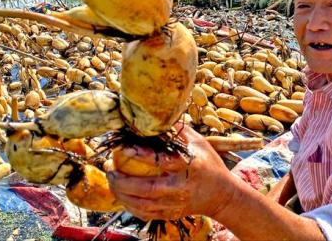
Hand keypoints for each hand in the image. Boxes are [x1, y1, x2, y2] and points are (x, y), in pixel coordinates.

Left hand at [107, 124, 236, 220]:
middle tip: (110, 170)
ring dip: (122, 195)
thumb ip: (179, 131)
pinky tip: (121, 196)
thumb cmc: (209, 164)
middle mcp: (181, 187)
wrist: (222, 194)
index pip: (162, 161)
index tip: (124, 148)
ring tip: (111, 181)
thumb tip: (159, 116)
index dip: (141, 155)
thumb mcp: (199, 143)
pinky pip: (146, 214)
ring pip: (143, 205)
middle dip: (123, 181)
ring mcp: (176, 204)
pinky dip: (130, 207)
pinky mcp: (172, 214)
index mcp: (190, 166)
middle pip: (147, 188)